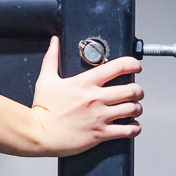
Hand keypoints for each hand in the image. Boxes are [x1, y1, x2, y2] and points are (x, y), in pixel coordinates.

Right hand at [27, 37, 142, 154]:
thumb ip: (52, 58)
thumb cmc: (42, 109)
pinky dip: (134, 127)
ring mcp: (99, 117)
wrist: (38, 134)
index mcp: (85, 83)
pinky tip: (132, 125)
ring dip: (137, 108)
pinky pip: (127, 130)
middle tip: (135, 92)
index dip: (133, 64)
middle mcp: (95, 98)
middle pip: (132, 90)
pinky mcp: (100, 133)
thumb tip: (54, 42)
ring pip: (132, 109)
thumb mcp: (45, 80)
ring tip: (134, 108)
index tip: (135, 66)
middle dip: (138, 90)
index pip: (118, 66)